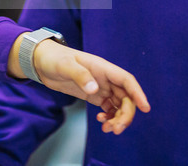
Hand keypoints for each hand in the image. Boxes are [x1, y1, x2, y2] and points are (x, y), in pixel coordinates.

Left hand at [8, 35, 149, 134]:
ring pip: (119, 105)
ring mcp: (101, 87)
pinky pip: (109, 108)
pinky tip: (102, 123)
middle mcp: (105, 78)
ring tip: (109, 130)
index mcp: (103, 68)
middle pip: (126, 97)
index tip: (145, 108)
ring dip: (118, 118)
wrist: (42, 62)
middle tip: (117, 129)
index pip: (126, 80)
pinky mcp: (94, 95)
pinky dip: (110, 117)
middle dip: (126, 114)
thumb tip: (96, 90)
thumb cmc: (54, 58)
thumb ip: (81, 76)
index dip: (138, 93)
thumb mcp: (66, 66)